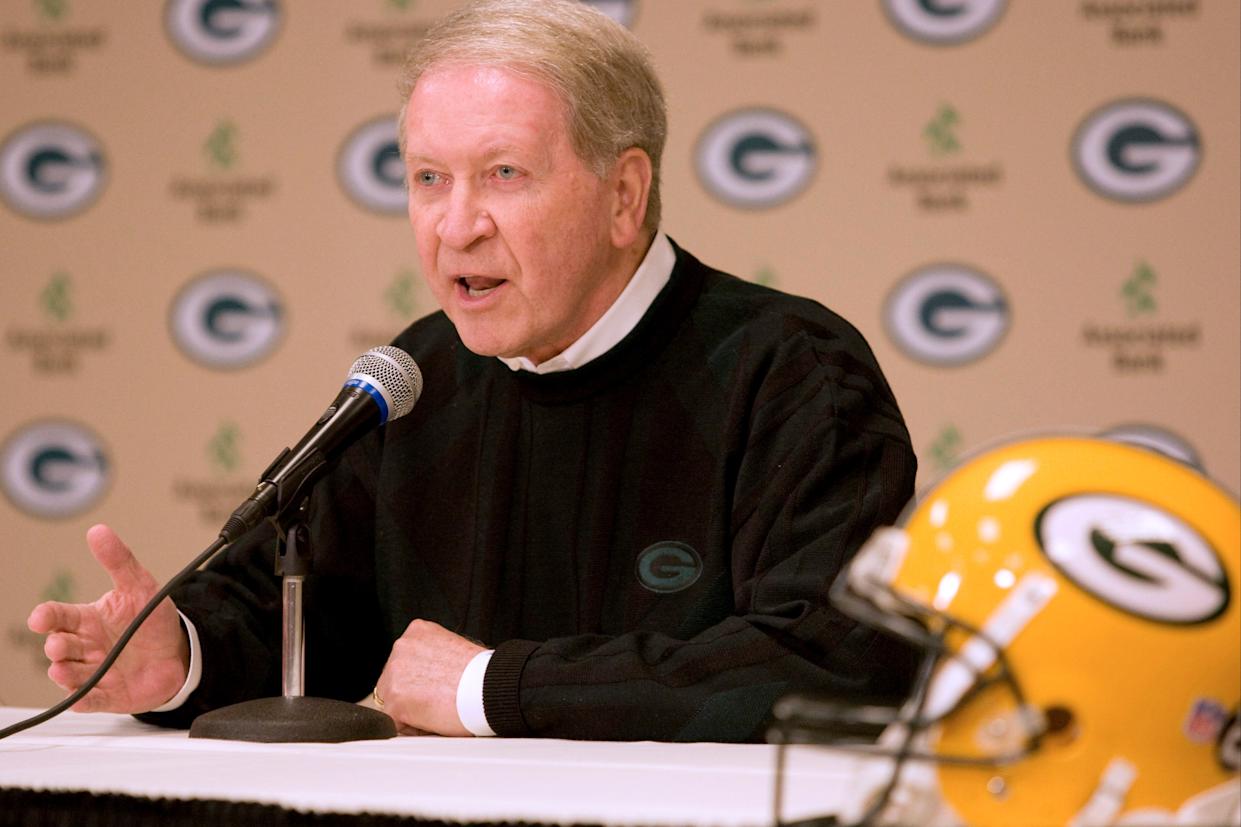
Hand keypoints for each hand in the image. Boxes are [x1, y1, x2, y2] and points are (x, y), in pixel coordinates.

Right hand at [26, 524, 188, 713]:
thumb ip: (119, 560)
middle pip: (60, 647)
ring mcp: (96, 672)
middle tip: (59, 644)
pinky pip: (92, 701)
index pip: (58, 617)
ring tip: (62, 669)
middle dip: (56, 646)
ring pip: (70, 675)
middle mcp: (86, 647)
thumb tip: (98, 531)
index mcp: (88, 620)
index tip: (40, 618)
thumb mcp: (140, 586)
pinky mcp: (109, 695)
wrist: (178, 652)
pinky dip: (84, 700)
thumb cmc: (151, 620)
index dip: (46, 617)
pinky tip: (80, 699)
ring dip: (64, 674)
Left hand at [374, 619, 484, 735]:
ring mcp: (394, 674)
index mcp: (417, 631)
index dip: (421, 679)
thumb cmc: (481, 673)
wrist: (488, 688)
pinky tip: (434, 720)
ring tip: (439, 710)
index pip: (406, 660)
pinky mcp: (394, 702)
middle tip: (439, 700)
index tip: (436, 686)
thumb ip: (434, 656)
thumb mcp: (454, 647)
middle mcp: (402, 647)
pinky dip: (413, 727)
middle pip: (395, 679)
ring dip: (412, 709)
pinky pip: (397, 722)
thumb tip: (431, 674)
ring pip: (393, 700)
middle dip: (412, 693)